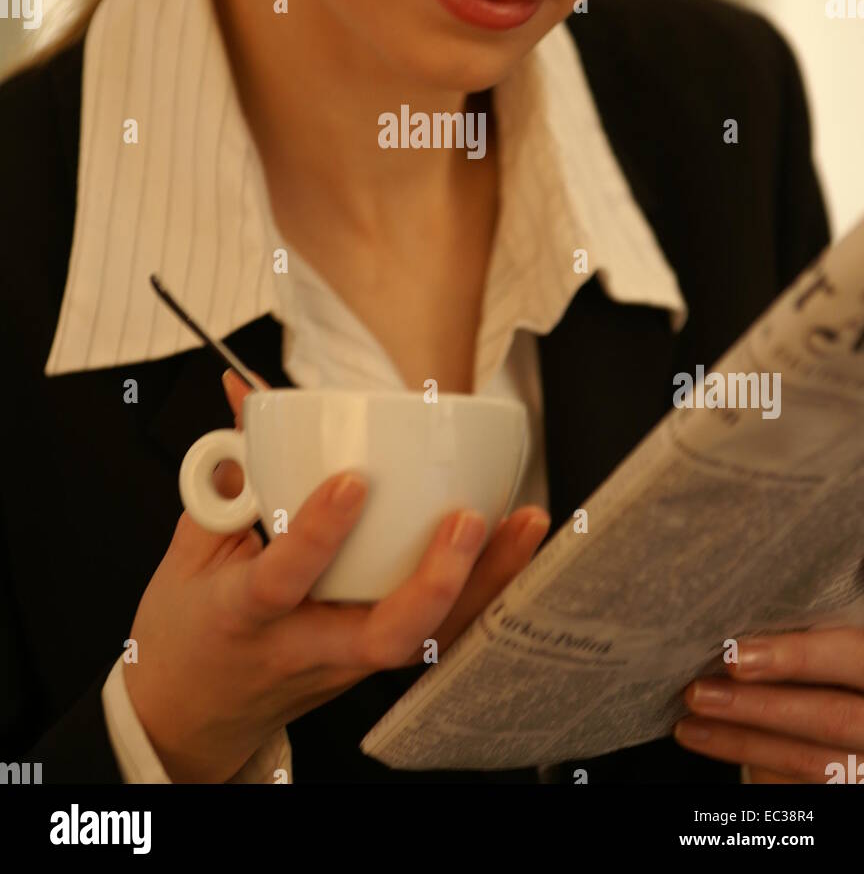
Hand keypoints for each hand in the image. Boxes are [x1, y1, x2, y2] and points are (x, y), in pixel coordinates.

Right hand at [217, 369, 550, 666]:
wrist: (191, 717)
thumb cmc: (188, 629)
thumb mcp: (188, 550)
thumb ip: (224, 472)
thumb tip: (245, 391)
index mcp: (245, 615)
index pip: (284, 580)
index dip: (318, 533)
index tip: (351, 481)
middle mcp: (304, 647)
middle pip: (382, 636)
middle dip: (434, 580)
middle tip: (469, 517)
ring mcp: (345, 666)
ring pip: (426, 640)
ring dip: (484, 584)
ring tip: (524, 522)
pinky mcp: (372, 668)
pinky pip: (436, 636)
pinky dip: (481, 594)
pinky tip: (516, 551)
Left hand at [674, 627, 863, 782]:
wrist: (850, 716)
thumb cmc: (826, 667)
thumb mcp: (827, 645)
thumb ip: (801, 639)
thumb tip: (731, 638)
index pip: (850, 656)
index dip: (797, 657)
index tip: (736, 657)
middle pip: (831, 717)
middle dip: (758, 706)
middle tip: (697, 693)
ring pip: (811, 761)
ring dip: (742, 741)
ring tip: (690, 722)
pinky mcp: (846, 788)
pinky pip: (799, 784)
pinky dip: (753, 764)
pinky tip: (710, 743)